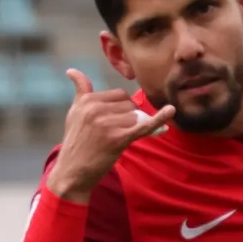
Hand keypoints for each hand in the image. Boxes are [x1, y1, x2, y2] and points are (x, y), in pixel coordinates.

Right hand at [45, 70, 176, 202]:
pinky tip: (170, 111)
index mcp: (87, 100)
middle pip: (129, 104)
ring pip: (136, 116)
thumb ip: (80, 91)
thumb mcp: (73, 113)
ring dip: (133, 127)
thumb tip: (72, 70)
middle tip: (116, 133)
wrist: (72, 172)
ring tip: (119, 139)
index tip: (116, 121)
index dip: (122, 108)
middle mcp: (96, 109)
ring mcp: (107, 123)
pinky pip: (143, 125)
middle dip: (129, 117)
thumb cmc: (76, 143)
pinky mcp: (118, 138)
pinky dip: (159, 119)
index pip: (119, 95)